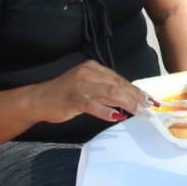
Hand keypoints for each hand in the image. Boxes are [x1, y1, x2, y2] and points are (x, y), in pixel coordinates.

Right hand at [37, 61, 153, 123]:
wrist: (38, 99)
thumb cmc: (64, 95)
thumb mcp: (86, 86)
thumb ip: (104, 88)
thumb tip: (127, 97)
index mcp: (92, 68)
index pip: (118, 78)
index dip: (135, 89)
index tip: (148, 99)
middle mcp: (87, 73)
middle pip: (117, 85)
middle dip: (135, 97)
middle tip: (148, 107)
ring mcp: (79, 85)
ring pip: (109, 93)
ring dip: (127, 103)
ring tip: (139, 112)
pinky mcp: (73, 99)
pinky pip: (92, 105)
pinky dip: (105, 111)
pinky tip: (116, 117)